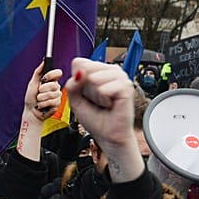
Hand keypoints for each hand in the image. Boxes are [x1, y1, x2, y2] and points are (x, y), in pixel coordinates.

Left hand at [23, 61, 62, 122]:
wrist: (31, 112)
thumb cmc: (31, 98)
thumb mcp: (32, 83)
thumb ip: (38, 72)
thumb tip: (44, 61)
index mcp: (51, 81)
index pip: (58, 73)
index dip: (52, 75)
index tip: (44, 79)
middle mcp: (56, 87)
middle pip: (54, 84)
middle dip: (43, 89)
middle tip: (39, 92)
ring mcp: (57, 96)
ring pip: (52, 94)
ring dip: (41, 98)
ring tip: (39, 100)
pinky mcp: (57, 104)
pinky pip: (52, 102)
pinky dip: (43, 104)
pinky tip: (41, 106)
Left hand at [65, 58, 143, 181]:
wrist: (108, 135)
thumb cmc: (95, 118)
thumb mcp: (75, 101)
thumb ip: (72, 85)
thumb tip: (79, 72)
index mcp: (97, 71)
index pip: (79, 63)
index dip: (77, 81)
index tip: (85, 94)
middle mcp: (110, 71)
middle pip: (86, 68)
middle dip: (86, 88)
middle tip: (95, 100)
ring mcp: (119, 77)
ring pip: (96, 77)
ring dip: (95, 94)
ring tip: (103, 102)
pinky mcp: (126, 86)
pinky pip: (106, 87)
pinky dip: (103, 98)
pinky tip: (109, 104)